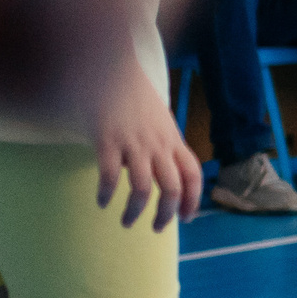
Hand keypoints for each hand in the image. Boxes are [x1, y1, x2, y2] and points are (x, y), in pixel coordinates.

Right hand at [94, 65, 199, 231]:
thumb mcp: (159, 119)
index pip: (193, 175)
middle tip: (156, 228)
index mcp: (172, 140)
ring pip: (143, 188)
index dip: (193, 200)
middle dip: (166, 214)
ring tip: (127, 222)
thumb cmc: (133, 96)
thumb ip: (164, 143)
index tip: (187, 219)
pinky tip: (102, 202)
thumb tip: (162, 169)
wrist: (110, 69)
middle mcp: (157, 144)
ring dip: (136, 211)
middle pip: (172, 188)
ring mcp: (133, 143)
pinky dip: (107, 193)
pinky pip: (110, 175)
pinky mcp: (107, 140)